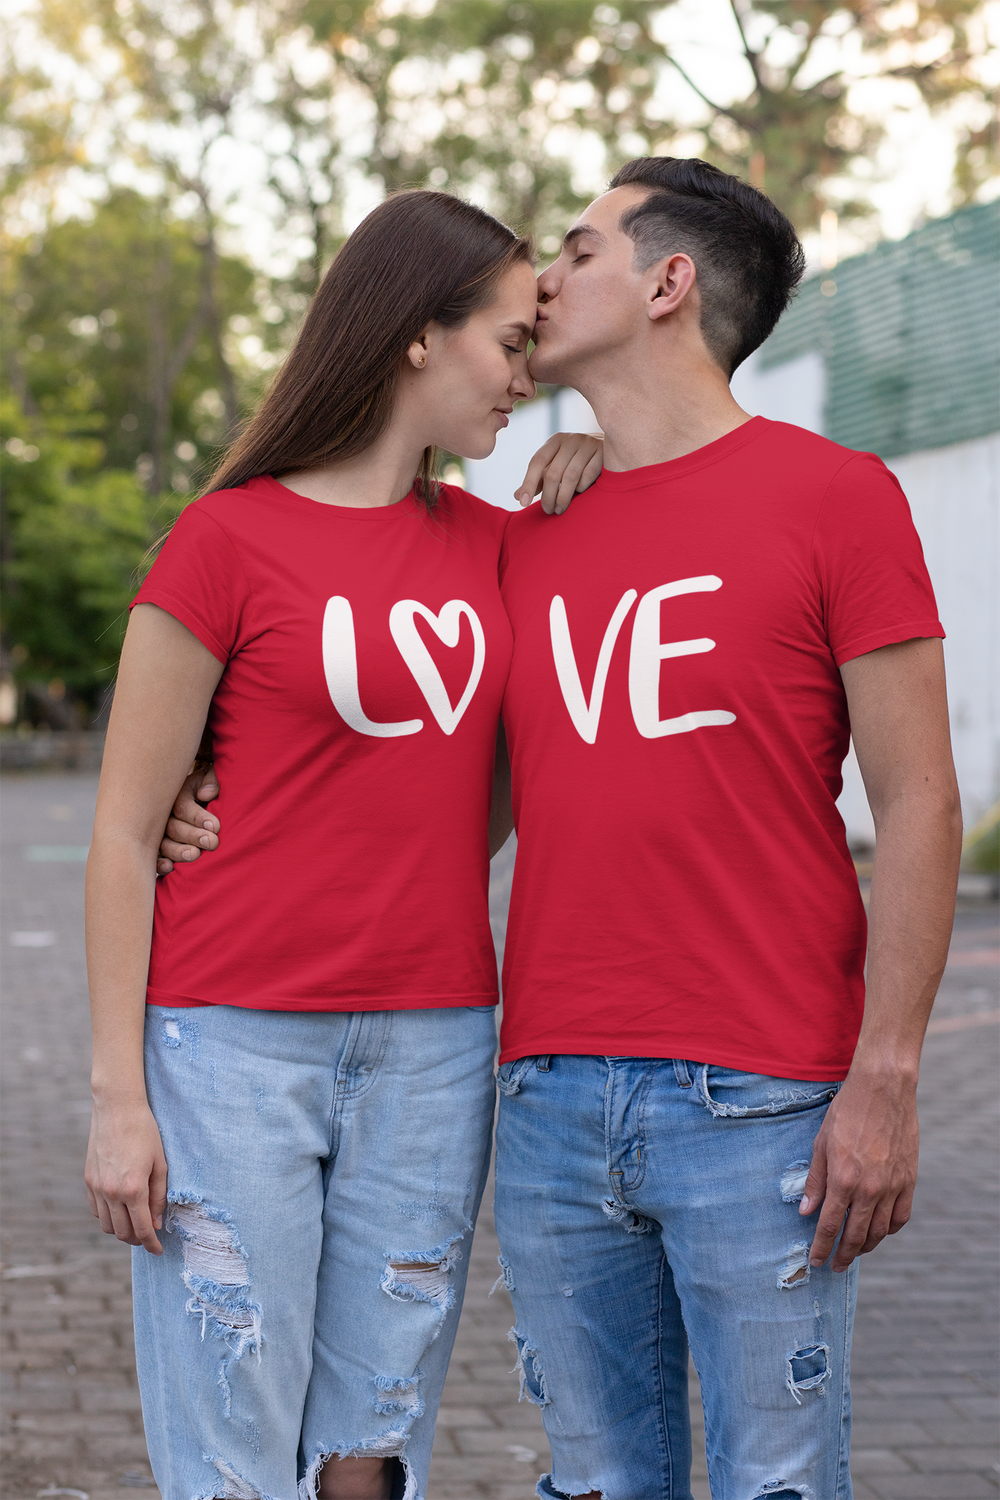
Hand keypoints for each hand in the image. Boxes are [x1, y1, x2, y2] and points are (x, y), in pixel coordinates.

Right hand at [85, 1098, 167, 1253]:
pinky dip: (108, 1217)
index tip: (158, 1250)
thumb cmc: (145, 1132)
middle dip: (137, 1239)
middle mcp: (111, 1192)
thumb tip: (157, 1222)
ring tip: (135, 1225)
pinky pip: (96, 1210)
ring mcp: (97, 1187)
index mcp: (133, 1189)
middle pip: (122, 1232)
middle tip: (149, 1237)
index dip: (152, 1243)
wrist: (117, 1109)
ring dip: (121, 1231)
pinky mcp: (88, 1180)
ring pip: (106, 1225)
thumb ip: (159, 1196)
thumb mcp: (160, 1163)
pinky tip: (120, 1211)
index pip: (142, 1228)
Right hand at [156, 763, 219, 874]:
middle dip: (193, 836)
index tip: (215, 826)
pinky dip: (159, 864)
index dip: (197, 816)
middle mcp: (163, 814)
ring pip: (163, 844)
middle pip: (173, 827)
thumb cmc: (209, 788)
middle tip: (212, 842)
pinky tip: (170, 867)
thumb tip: (206, 794)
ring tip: (195, 855)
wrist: (203, 799)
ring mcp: (158, 832)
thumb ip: (212, 781)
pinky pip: (155, 858)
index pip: (182, 806)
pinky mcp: (158, 849)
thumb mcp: (212, 776)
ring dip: (178, 851)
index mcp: (177, 794)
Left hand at [515, 431, 603, 514]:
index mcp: (555, 441)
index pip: (537, 461)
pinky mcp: (603, 452)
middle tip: (547, 511)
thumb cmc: (577, 462)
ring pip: (570, 476)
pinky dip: (582, 488)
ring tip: (559, 510)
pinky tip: (579, 494)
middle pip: (553, 472)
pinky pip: (588, 475)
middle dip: (548, 496)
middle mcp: (571, 439)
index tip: (523, 503)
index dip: (528, 483)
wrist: (611, 449)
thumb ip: (539, 480)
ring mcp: (588, 444)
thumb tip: (516, 496)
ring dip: (563, 497)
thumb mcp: (556, 466)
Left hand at [800, 1069, 917, 1271]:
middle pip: (855, 1236)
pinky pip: (901, 1217)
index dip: (821, 1248)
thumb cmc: (847, 1112)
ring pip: (880, 1232)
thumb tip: (806, 1212)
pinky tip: (881, 1232)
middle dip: (843, 1255)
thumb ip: (815, 1180)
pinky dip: (890, 1230)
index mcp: (842, 1180)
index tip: (816, 1261)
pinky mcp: (909, 1180)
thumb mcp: (821, 1143)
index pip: (829, 1226)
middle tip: (835, 1266)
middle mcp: (869, 1189)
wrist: (883, 1089)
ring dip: (866, 1247)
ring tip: (855, 1251)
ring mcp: (892, 1186)